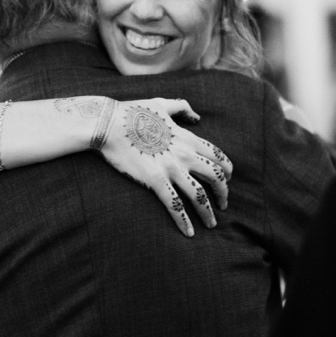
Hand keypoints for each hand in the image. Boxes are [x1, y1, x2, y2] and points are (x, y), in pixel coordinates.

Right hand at [98, 98, 234, 236]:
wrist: (108, 123)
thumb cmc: (132, 112)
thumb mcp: (162, 103)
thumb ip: (183, 107)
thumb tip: (197, 117)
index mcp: (188, 138)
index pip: (218, 157)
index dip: (227, 171)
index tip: (227, 180)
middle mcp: (185, 154)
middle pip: (216, 177)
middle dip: (224, 193)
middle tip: (223, 204)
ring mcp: (171, 168)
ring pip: (199, 195)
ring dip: (208, 212)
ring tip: (211, 223)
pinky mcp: (155, 180)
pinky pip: (174, 204)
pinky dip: (184, 221)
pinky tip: (189, 233)